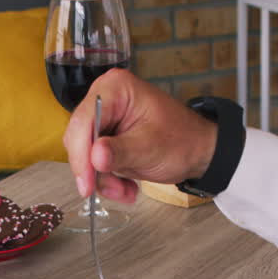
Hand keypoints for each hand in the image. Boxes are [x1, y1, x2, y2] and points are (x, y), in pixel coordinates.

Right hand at [63, 68, 218, 203]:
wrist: (198, 151)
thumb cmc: (182, 140)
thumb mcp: (150, 148)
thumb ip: (119, 152)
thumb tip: (95, 157)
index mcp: (115, 88)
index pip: (83, 121)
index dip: (81, 154)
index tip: (86, 183)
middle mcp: (105, 98)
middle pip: (79, 138)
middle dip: (94, 170)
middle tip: (113, 190)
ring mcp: (104, 118)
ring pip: (85, 154)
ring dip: (103, 178)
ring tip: (127, 190)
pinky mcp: (106, 136)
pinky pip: (93, 161)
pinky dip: (108, 178)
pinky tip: (127, 186)